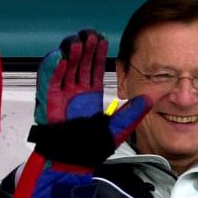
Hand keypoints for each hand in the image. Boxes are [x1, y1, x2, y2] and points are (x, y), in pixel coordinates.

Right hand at [11, 30, 150, 197]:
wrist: (71, 162)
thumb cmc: (89, 148)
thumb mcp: (117, 128)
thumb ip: (133, 114)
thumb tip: (150, 99)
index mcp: (88, 95)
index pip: (92, 68)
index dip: (96, 54)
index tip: (102, 40)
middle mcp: (73, 92)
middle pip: (78, 63)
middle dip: (84, 48)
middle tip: (90, 35)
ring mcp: (60, 96)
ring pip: (63, 68)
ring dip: (69, 54)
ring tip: (78, 42)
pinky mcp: (48, 102)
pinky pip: (48, 81)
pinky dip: (52, 68)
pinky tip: (60, 57)